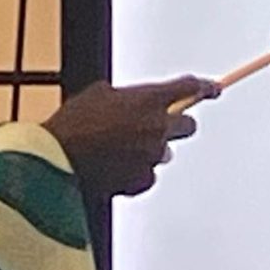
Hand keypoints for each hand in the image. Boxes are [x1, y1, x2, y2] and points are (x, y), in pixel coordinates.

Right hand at [44, 76, 218, 201]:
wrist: (56, 161)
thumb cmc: (71, 126)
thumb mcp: (98, 96)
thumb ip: (126, 98)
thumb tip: (133, 104)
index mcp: (148, 99)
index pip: (189, 88)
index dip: (203, 88)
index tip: (213, 89)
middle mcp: (157, 127)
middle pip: (188, 126)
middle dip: (177, 126)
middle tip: (159, 127)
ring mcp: (152, 156)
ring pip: (164, 153)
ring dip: (148, 151)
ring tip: (117, 151)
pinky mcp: (143, 181)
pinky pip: (148, 175)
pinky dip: (135, 173)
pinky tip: (113, 169)